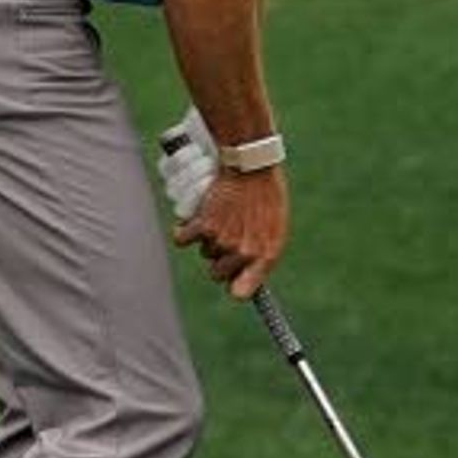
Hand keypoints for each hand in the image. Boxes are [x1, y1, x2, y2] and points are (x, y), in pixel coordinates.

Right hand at [174, 164, 291, 299]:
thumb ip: (261, 252)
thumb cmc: (266, 193)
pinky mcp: (203, 226)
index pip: (242, 292)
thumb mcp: (275, 226)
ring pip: (204, 253)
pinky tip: (196, 215)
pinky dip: (185, 229)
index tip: (231, 281)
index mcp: (267, 254)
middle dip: (219, 258)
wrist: (251, 164)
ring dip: (208, 239)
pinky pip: (182, 239)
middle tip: (226, 234)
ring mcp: (223, 241)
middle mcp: (244, 252)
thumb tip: (242, 276)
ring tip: (222, 214)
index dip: (234, 286)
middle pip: (217, 274)